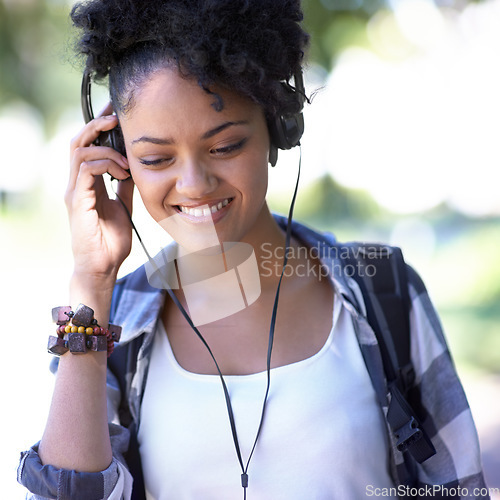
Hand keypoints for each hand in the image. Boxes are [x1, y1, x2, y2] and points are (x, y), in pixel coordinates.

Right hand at [66, 104, 133, 283]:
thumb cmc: (111, 240)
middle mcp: (77, 183)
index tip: (115, 115)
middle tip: (116, 118)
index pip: (87, 146)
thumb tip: (135, 167)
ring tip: (126, 162)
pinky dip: (105, 164)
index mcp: (87, 183)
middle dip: (97, 125)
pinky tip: (122, 173)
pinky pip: (86, 169)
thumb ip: (125, 186)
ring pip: (80, 151)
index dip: (98, 127)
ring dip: (106, 149)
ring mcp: (75, 191)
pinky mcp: (77, 200)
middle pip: (78, 141)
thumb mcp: (124, 205)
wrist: (103, 265)